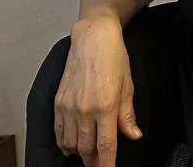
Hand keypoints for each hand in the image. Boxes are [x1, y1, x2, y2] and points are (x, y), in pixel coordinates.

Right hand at [54, 18, 142, 166]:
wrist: (93, 39)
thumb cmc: (115, 59)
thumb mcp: (128, 86)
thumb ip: (128, 115)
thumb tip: (133, 136)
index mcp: (106, 106)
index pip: (105, 146)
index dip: (107, 164)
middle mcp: (85, 110)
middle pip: (86, 148)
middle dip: (93, 162)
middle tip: (100, 166)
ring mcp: (69, 107)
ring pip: (71, 143)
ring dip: (80, 153)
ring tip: (89, 156)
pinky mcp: (58, 103)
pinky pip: (59, 132)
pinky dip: (65, 143)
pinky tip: (72, 146)